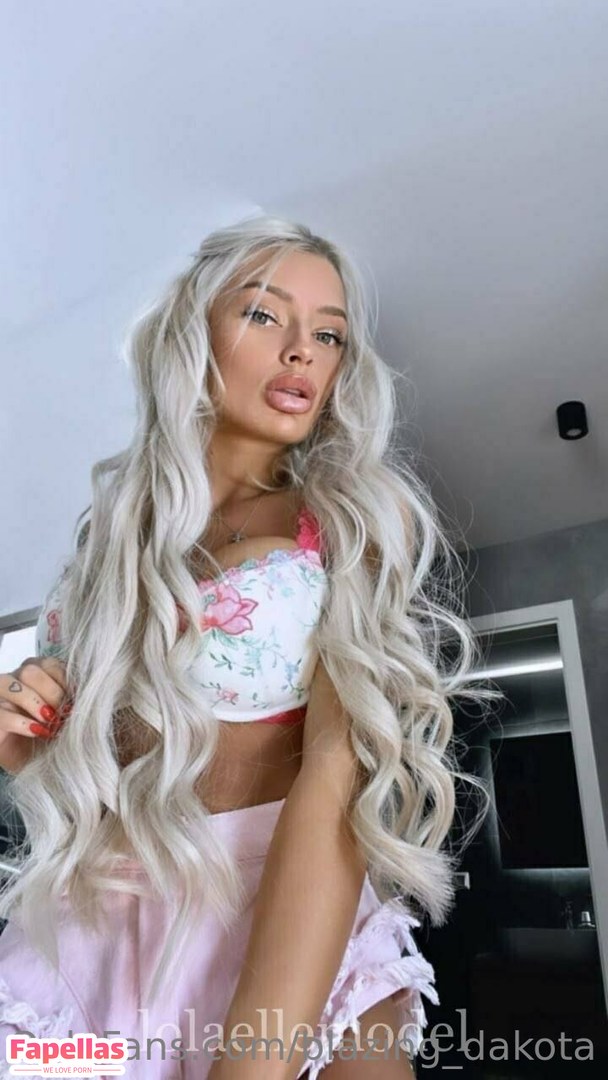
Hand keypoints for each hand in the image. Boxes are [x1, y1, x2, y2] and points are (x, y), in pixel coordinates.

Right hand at [0, 657, 70, 773]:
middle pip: (29, 670)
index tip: (80, 699)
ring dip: (33, 701)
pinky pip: (1, 713)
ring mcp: (0, 700)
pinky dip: (21, 722)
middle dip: (51, 691)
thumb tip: (95, 692)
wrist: (39, 768)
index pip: (49, 663)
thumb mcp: (71, 718)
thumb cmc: (56, 739)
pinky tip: (37, 732)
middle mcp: (15, 681)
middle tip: (65, 713)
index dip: (66, 679)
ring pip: (8, 683)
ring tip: (50, 721)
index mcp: (37, 675)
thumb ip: (78, 700)